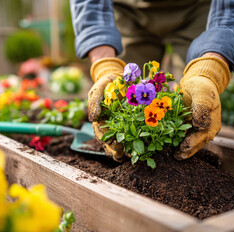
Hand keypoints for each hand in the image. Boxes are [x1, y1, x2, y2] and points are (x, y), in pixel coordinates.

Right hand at [88, 46, 125, 160]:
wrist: (119, 77)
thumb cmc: (106, 84)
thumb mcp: (98, 90)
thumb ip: (95, 102)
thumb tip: (93, 118)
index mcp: (100, 119)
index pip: (100, 132)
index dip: (104, 138)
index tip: (109, 142)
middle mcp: (110, 124)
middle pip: (110, 140)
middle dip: (114, 148)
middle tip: (120, 153)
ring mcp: (121, 124)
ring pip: (121, 140)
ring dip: (123, 149)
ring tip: (128, 156)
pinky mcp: (133, 121)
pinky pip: (134, 133)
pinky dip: (136, 141)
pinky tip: (139, 148)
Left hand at [174, 53, 229, 159]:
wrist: (197, 82)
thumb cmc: (201, 87)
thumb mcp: (202, 94)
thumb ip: (201, 108)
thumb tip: (200, 126)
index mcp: (212, 123)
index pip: (202, 136)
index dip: (192, 143)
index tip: (183, 147)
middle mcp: (204, 129)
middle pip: (195, 143)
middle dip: (185, 150)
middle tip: (174, 156)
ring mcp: (195, 128)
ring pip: (187, 141)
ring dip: (178, 147)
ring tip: (167, 153)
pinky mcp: (186, 126)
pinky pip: (180, 135)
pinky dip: (172, 139)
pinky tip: (163, 143)